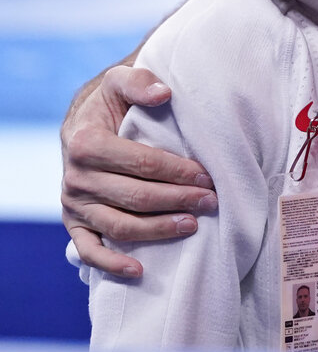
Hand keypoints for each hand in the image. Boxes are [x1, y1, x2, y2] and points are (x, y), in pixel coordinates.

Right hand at [61, 65, 216, 277]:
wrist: (83, 121)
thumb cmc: (111, 101)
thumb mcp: (120, 80)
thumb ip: (140, 82)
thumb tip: (164, 94)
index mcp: (86, 142)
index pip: (142, 163)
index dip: (177, 171)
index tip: (207, 176)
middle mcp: (76, 176)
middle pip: (135, 197)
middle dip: (177, 200)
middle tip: (211, 201)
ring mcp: (73, 204)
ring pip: (120, 227)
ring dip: (158, 231)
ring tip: (192, 225)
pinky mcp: (73, 223)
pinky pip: (89, 251)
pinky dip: (112, 264)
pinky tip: (139, 270)